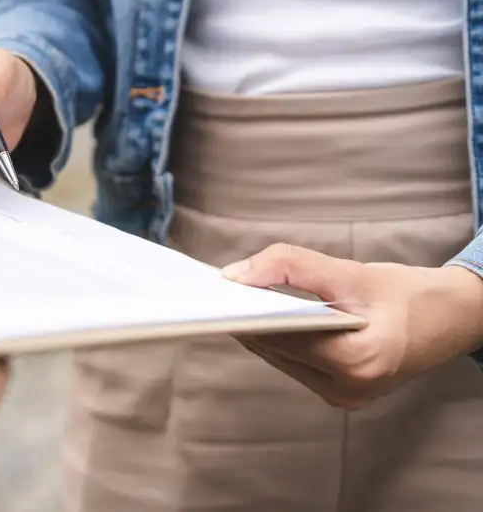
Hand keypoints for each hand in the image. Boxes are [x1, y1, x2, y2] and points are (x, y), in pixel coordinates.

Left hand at [223, 244, 482, 408]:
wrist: (453, 319)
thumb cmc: (407, 294)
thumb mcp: (348, 271)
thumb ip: (289, 266)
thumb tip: (234, 275)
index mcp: (357, 362)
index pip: (280, 335)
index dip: (244, 312)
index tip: (211, 292)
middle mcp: (348, 390)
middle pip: (275, 350)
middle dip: (246, 319)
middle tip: (212, 291)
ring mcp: (344, 398)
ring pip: (279, 359)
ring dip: (258, 329)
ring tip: (230, 300)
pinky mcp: (340, 395)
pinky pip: (294, 364)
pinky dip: (278, 339)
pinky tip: (258, 315)